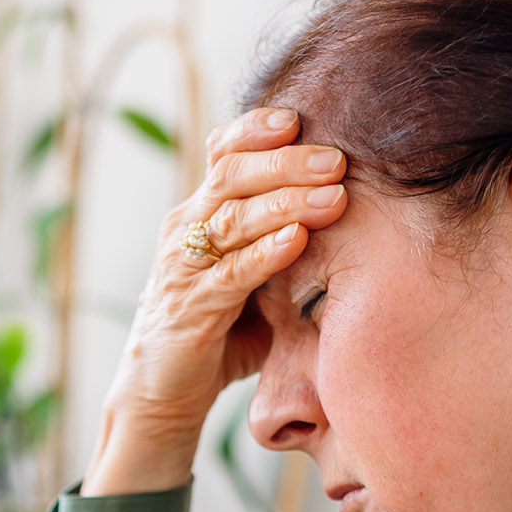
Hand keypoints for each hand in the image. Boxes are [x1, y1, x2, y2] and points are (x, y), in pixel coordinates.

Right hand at [84, 106, 348, 494]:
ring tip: (333, 194)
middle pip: (233, 176)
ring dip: (287, 202)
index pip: (223, 155)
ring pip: (234, 218)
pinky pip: (231, 273)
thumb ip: (284, 249)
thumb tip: (348, 224)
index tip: (300, 118)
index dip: (256, 131)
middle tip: (337, 158)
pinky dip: (266, 254)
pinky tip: (298, 239)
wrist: (163, 393)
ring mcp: (183, 267)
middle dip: (287, 162)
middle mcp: (185, 230)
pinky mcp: (189, 308)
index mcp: (200, 214)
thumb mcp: (253, 281)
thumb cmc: (217, 334)